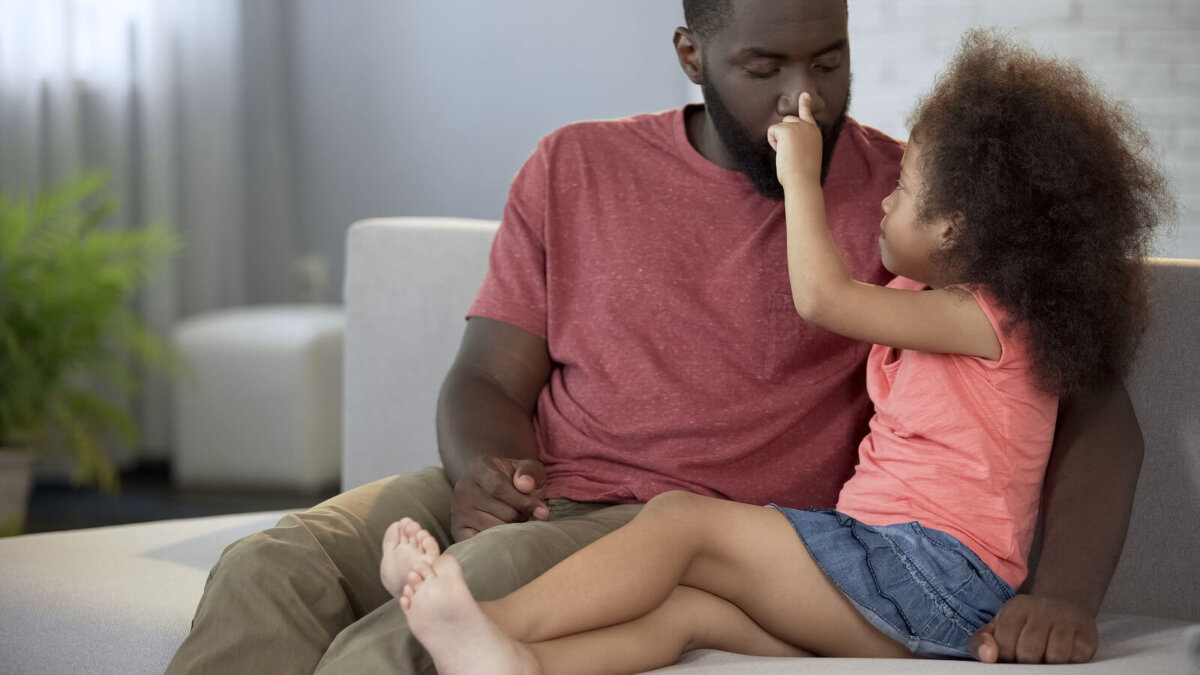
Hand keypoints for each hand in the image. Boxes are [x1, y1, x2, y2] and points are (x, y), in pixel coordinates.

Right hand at [449, 457, 548, 541]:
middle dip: (522, 517)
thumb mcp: (528, 470)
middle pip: (503, 512)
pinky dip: (497, 543)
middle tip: (524, 515)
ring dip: (512, 531)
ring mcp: (458, 511)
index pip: (499, 487)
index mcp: (481, 468)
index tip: (543, 514)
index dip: (525, 502)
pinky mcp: (458, 530)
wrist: (491, 489)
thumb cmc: (515, 480)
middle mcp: (464, 488)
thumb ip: (531, 472)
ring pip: (495, 530)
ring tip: (513, 522)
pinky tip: (503, 536)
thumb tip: (526, 486)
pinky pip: (481, 543)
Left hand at [766, 92, 823, 188]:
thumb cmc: (803, 174)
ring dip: (778, 140)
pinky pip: (772, 131)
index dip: (805, 104)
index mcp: (815, 133)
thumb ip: (801, 142)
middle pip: (788, 120)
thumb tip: (787, 140)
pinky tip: (782, 152)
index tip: (804, 94)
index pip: (808, 115)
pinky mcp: (787, 130)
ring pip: (779, 126)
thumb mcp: (807, 154)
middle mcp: (808, 126)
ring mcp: (798, 126)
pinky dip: (773, 143)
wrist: (802, 180)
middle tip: (789, 152)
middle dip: (783, 133)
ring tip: (787, 154)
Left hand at [969, 594, 1098, 663]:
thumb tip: (988, 657)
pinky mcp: (1087, 636)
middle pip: (1029, 653)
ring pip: (1055, 659)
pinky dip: (1067, 666)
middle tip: (1028, 662)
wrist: (1063, 608)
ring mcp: (1068, 621)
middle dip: (1025, 664)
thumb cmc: (1024, 624)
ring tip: (1044, 661)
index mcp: (1017, 607)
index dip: (1005, 658)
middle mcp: (1043, 610)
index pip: (1005, 643)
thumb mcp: (999, 627)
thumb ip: (983, 642)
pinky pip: (1076, 661)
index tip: (1009, 659)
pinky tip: (1062, 659)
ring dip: (1047, 666)